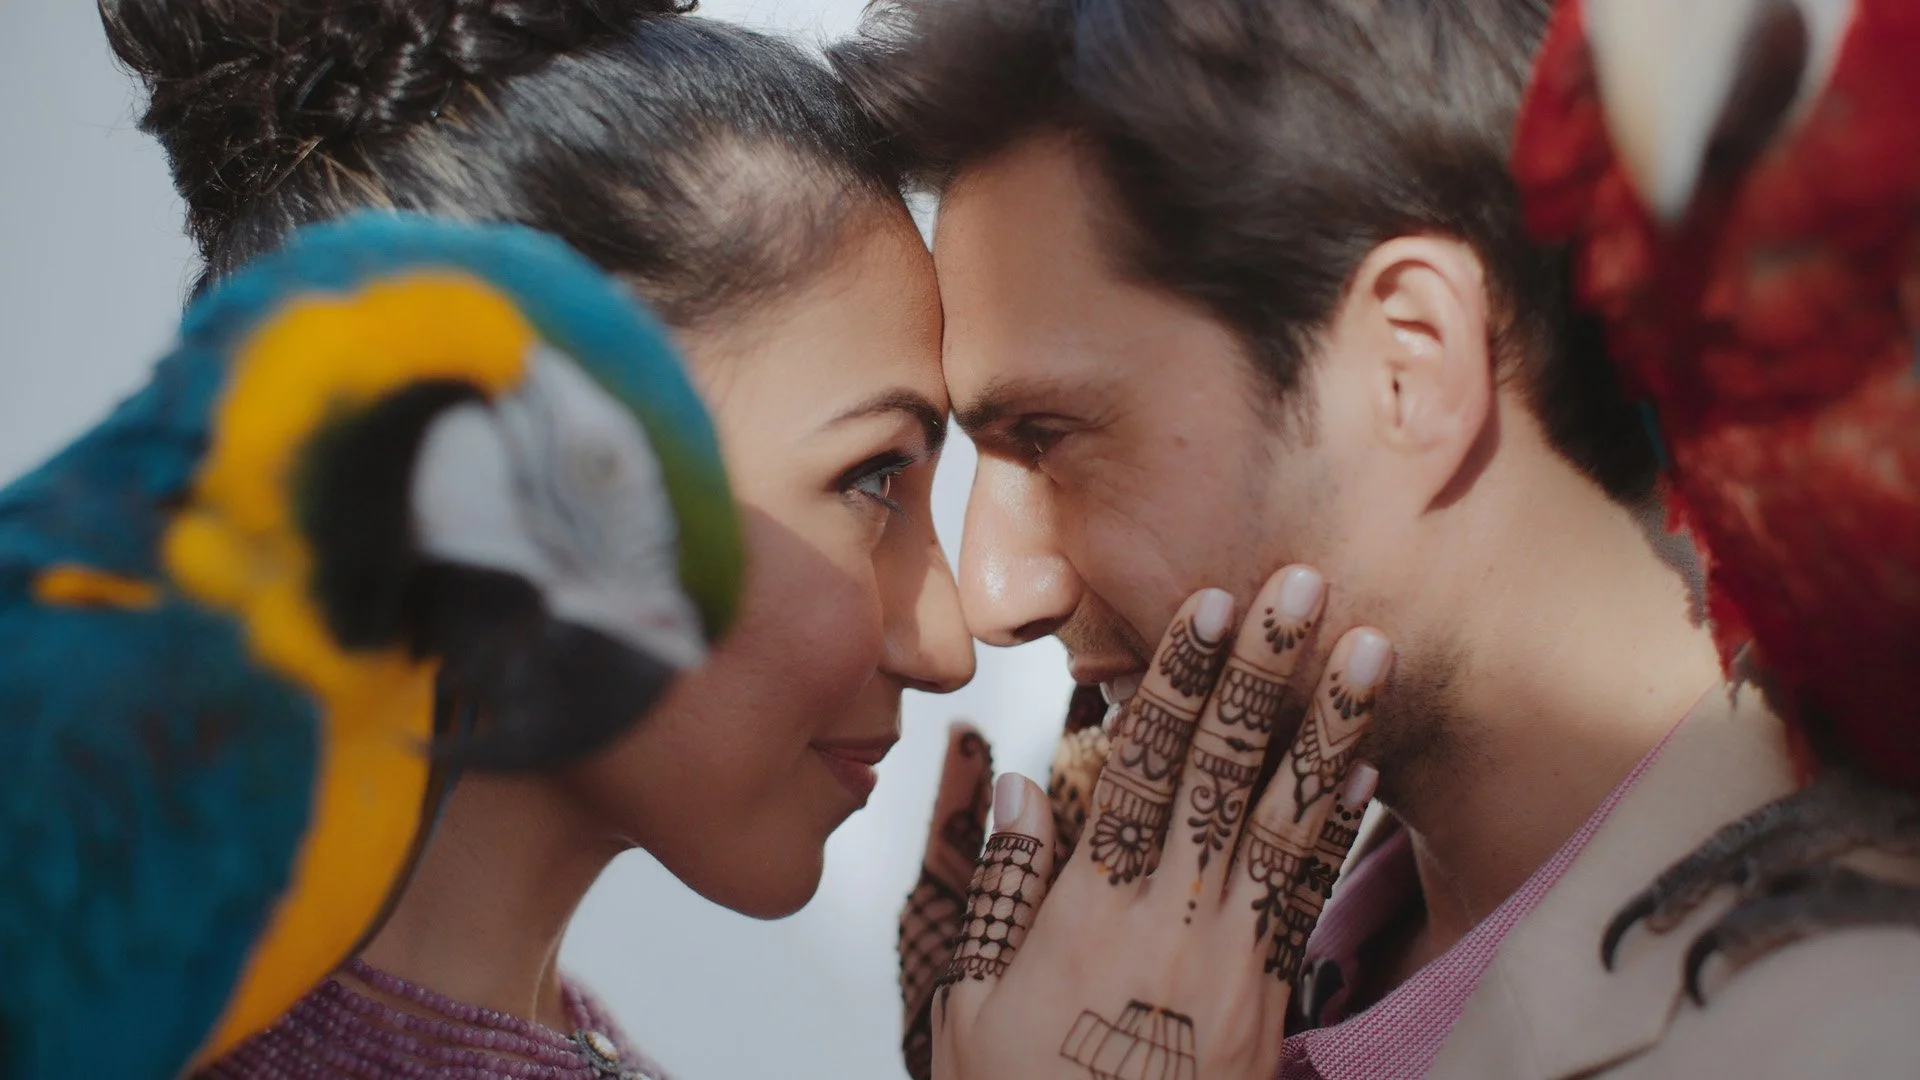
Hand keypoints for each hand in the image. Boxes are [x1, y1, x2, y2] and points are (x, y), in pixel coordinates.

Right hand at [932, 566, 1390, 1079]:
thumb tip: (1014, 779)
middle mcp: (1173, 919)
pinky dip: (1340, 822)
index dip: (1181, 681)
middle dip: (1268, 673)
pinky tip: (1365, 764)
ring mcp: (1234, 957)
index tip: (1214, 606)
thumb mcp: (964, 1003)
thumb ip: (994, 886)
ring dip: (1331, 727)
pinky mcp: (1271, 996)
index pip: (1144, 768)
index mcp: (1090, 911)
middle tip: (1305, 586)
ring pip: (1288, 819)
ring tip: (1368, 650)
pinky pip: (1311, 892)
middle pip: (1227, 771)